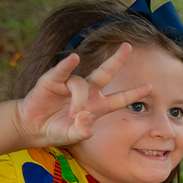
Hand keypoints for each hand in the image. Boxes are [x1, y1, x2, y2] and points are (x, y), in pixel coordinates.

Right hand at [14, 43, 152, 148]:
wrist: (32, 127)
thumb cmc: (57, 130)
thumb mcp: (73, 136)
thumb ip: (82, 131)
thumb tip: (86, 118)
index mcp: (97, 105)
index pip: (120, 98)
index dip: (134, 93)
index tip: (150, 86)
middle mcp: (87, 91)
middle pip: (106, 72)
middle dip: (117, 60)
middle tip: (128, 46)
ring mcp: (70, 84)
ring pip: (82, 84)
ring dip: (80, 100)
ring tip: (73, 117)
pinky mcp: (52, 81)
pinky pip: (62, 70)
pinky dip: (67, 65)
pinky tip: (73, 59)